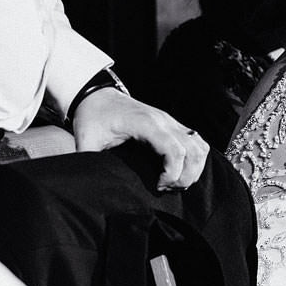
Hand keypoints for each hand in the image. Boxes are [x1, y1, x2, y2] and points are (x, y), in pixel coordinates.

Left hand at [69, 89, 207, 190]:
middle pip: (193, 151)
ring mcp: (170, 121)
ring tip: (175, 182)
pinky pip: (196, 141)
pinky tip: (180, 171)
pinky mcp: (172, 125)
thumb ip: (87, 161)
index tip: (158, 186)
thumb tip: (85, 184)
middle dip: (185, 176)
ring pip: (200, 146)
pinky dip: (196, 159)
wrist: (97, 96)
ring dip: (194, 169)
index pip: (174, 150)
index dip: (172, 173)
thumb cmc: (92, 117)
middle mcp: (163, 120)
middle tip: (167, 189)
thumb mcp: (85, 140)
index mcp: (145, 124)